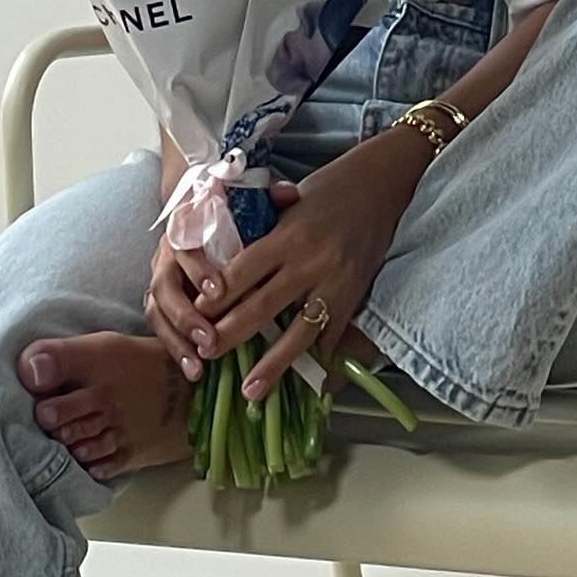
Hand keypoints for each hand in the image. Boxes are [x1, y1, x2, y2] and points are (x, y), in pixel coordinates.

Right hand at [143, 179, 303, 378]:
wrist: (201, 208)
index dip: (198, 269)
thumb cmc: (233, 210)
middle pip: (164, 284)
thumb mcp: (251, 201)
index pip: (184, 245)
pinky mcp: (160, 302)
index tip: (218, 289)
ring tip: (199, 364)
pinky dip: (175, 350)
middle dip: (185, 315)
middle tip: (209, 338)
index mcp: (186, 225)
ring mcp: (160, 277)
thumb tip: (289, 194)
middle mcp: (167, 253)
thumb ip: (268, 198)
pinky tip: (194, 372)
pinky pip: (160, 328)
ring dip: (177, 339)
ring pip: (157, 310)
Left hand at [192, 133, 423, 399]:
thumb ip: (262, 230)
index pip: (243, 270)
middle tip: (205, 356)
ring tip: (250, 391)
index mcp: (288, 233)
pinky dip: (316, 359)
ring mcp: (334, 282)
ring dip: (272, 365)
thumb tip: (225, 260)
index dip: (217, 296)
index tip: (195, 316)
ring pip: (298, 331)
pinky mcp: (354, 296)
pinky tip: (302, 383)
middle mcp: (309, 261)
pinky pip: (331, 334)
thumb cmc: (328, 188)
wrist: (381, 184)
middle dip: (231, 334)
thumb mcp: (289, 201)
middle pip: (263, 305)